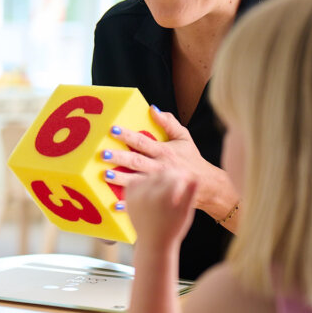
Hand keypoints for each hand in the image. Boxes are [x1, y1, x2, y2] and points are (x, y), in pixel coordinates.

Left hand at [101, 106, 234, 216]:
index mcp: (164, 152)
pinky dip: (128, 204)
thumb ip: (169, 123)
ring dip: (120, 179)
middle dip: (120, 158)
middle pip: (137, 162)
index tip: (113, 130)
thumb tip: (152, 108)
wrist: (207, 186)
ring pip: (136, 181)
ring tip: (105, 176)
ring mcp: (158, 185)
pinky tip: (114, 204)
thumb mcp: (184, 138)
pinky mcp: (158, 198)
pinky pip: (141, 201)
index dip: (128, 136)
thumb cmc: (192, 159)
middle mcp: (159, 168)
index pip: (143, 142)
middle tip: (103, 154)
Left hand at [125, 168, 197, 247]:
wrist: (153, 243)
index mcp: (162, 197)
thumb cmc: (172, 229)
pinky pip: (134, 181)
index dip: (182, 175)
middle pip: (160, 174)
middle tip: (178, 177)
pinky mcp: (128, 198)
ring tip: (166, 181)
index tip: (187, 176)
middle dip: (170, 174)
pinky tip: (150, 183)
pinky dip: (142, 179)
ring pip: (148, 175)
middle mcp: (146, 194)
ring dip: (157, 176)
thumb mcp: (185, 213)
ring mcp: (135, 196)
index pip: (173, 176)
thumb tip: (195, 178)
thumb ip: (190, 194)